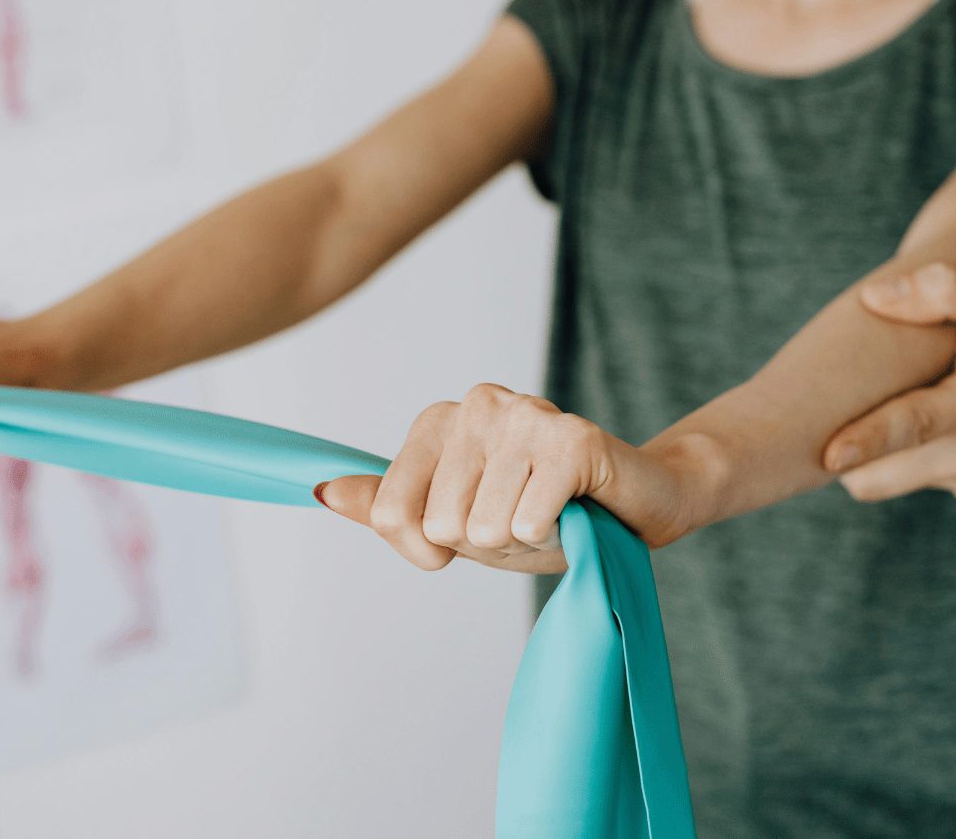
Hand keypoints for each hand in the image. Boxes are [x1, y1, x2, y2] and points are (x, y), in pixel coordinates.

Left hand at [313, 383, 702, 573]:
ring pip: (482, 526)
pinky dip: (552, 534)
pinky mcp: (572, 437)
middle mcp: (476, 404)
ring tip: (549, 514)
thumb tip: (320, 489)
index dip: (426, 550)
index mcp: (438, 420)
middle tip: (522, 520)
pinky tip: (573, 510)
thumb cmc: (542, 513)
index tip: (465, 539)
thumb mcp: (455, 522)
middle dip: (483, 543)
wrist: (636, 504)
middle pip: (439, 523)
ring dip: (521, 540)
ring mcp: (524, 414)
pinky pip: (528, 520)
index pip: (387, 513)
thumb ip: (387, 506)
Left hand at [822, 263, 955, 504]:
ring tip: (881, 411)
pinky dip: (912, 456)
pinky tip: (927, 424)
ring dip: (880, 454)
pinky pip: (923, 478)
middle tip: (820, 426)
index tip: (828, 455)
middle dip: (850, 457)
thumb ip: (941, 288)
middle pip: (884, 474)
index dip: (867, 442)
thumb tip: (873, 298)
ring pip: (895, 478)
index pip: (913, 427)